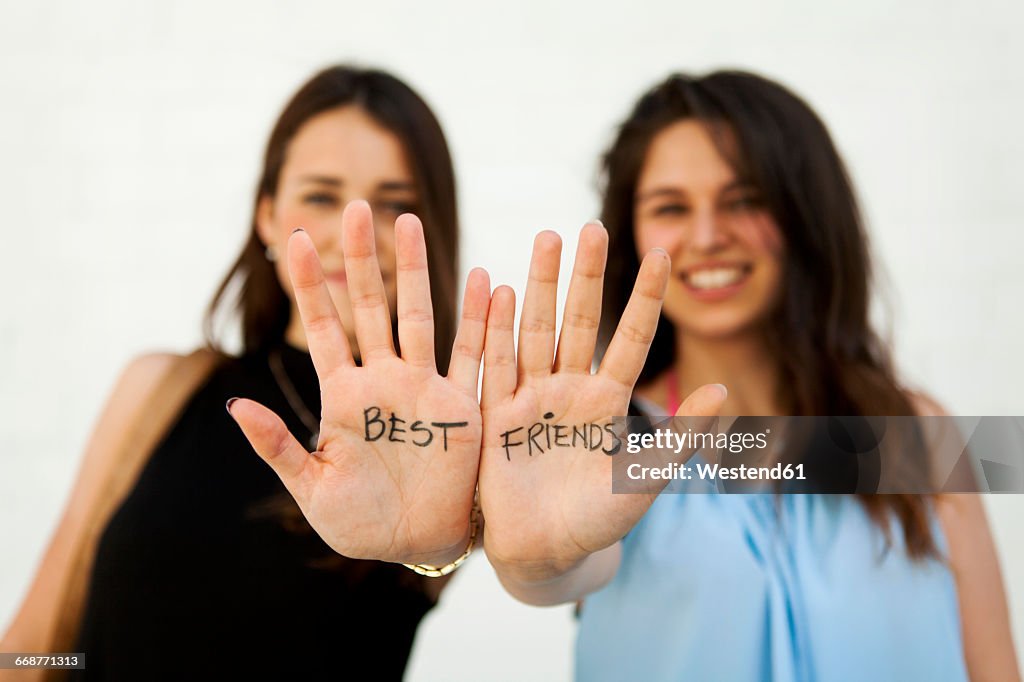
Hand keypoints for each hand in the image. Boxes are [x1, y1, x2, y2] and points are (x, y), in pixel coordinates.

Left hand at [228, 200, 488, 565]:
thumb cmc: (359, 523)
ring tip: (408, 221)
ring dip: (415, 270)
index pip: (323, 327)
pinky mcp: (459, 405)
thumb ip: (278, 446)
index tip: (296, 238)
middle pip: (371, 305)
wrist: (416, 545)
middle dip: (363, 258)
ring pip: (418, 315)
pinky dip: (479, 320)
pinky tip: (486, 282)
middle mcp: (382, 380)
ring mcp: (422, 387)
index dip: (311, 285)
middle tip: (357, 206)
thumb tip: (234, 406)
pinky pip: (472, 355)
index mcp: (342, 396)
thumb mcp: (311, 489)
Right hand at [479, 223, 725, 581]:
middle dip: (587, 275)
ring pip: (537, 329)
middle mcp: (570, 389)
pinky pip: (495, 363)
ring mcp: (532, 397)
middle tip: (593, 227)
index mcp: (609, 401)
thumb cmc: (598, 522)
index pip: (632, 338)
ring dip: (539, 286)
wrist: (543, 553)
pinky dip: (494, 327)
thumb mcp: (645, 480)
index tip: (662, 254)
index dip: (647, 298)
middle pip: (580, 321)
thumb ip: (681, 437)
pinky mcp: (496, 413)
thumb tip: (723, 390)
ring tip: (546, 238)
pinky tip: (495, 287)